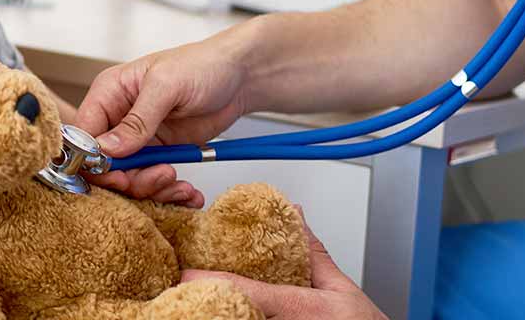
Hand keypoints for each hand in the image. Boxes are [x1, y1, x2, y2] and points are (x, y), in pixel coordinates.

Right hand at [74, 30, 252, 205]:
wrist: (239, 77)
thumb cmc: (202, 65)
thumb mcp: (167, 86)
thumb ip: (137, 118)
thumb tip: (108, 149)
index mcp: (109, 93)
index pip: (83, 133)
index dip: (93, 159)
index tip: (117, 174)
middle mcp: (119, 118)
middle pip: (103, 163)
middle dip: (129, 178)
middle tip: (159, 177)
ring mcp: (139, 138)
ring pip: (128, 178)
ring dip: (153, 187)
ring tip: (177, 181)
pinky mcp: (160, 153)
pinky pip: (154, 181)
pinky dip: (170, 192)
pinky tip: (188, 191)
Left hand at [181, 207, 387, 319]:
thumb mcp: (342, 290)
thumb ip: (315, 254)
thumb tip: (295, 215)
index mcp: (297, 309)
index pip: (244, 292)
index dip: (210, 281)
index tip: (185, 274)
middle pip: (233, 311)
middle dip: (207, 300)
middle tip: (182, 288)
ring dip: (216, 313)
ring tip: (194, 302)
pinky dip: (232, 317)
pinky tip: (220, 312)